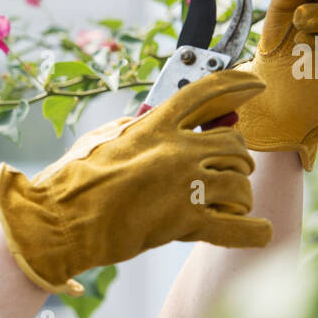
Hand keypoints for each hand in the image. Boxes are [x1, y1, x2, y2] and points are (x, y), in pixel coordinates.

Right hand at [0, 70, 273, 296]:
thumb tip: (157, 120)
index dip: (237, 84)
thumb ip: (137, 127)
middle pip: (234, 142)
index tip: (254, 85)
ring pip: (240, 183)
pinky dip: (252, 231)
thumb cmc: (71, 182)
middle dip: (236, 158)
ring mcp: (183, 185)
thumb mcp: (102, 139)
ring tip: (228, 205)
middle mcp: (175, 150)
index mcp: (154, 125)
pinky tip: (259, 233)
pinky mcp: (184, 222)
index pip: (207, 92)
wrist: (57, 223)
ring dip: (239, 194)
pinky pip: (235, 226)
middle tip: (229, 170)